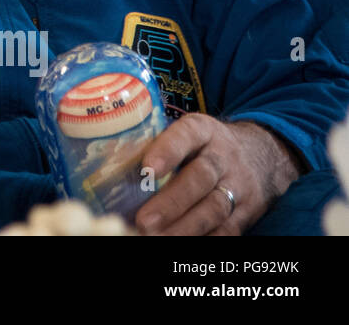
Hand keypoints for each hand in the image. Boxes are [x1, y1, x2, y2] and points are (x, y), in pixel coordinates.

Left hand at [133, 116, 300, 235]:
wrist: (261, 154)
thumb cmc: (205, 145)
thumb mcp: (188, 132)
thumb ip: (159, 145)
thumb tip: (112, 166)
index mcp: (203, 130)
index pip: (187, 135)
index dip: (168, 151)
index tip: (147, 169)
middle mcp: (224, 156)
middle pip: (200, 178)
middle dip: (171, 202)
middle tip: (144, 220)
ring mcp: (239, 185)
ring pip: (214, 208)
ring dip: (184, 227)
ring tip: (157, 237)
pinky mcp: (248, 211)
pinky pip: (228, 229)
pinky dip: (205, 238)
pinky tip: (181, 242)